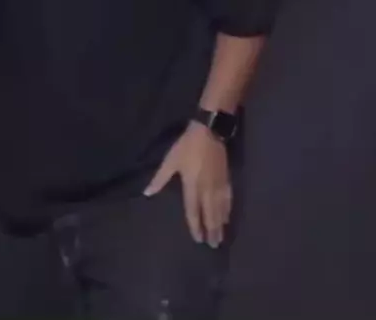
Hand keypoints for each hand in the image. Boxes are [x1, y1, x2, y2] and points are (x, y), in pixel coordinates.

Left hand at [144, 122, 232, 247]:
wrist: (209, 131)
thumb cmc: (187, 146)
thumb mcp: (170, 161)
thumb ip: (160, 178)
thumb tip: (147, 193)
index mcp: (192, 186)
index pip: (193, 211)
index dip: (196, 226)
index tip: (198, 239)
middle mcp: (207, 189)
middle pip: (209, 214)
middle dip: (211, 230)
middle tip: (213, 245)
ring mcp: (218, 185)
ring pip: (220, 209)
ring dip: (220, 224)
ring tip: (221, 237)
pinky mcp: (226, 179)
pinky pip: (228, 199)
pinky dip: (227, 210)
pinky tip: (227, 217)